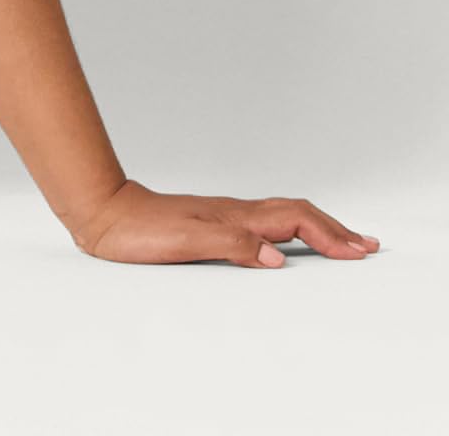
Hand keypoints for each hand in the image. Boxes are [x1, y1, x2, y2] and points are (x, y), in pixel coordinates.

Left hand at [70, 178, 378, 267]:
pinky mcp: (211, 222)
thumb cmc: (138, 230)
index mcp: (233, 216)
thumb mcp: (184, 240)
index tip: (358, 251)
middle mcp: (233, 212)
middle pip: (295, 212)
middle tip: (365, 246)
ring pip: (281, 215)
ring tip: (340, 240)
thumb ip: (230, 244)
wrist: (103, 213)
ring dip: (316, 227)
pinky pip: (263, 221)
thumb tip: (276, 256)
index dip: (328, 235)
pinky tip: (287, 239)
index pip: (293, 220)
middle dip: (333, 229)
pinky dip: (289, 229)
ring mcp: (223, 215)